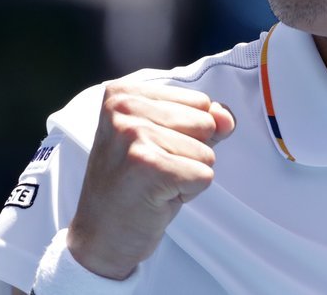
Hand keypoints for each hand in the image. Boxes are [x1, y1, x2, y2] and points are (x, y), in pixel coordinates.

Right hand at [65, 81, 236, 279]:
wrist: (100, 235)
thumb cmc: (134, 185)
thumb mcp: (167, 140)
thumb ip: (202, 120)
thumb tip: (226, 117)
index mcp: (125, 93)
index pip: (200, 101)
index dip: (188, 134)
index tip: (153, 151)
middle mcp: (124, 107)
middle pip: (205, 122)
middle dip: (191, 153)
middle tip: (154, 170)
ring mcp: (133, 134)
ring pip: (206, 151)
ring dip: (188, 174)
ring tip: (154, 183)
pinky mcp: (148, 165)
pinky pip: (204, 175)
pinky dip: (188, 193)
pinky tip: (157, 197)